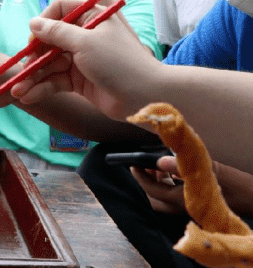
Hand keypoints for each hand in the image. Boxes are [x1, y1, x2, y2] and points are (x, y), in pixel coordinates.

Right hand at [9, 0, 160, 120]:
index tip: (32, 39)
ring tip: (16, 89)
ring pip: (50, 64)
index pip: (60, 10)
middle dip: (33, 55)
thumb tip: (33, 23)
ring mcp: (81, 59)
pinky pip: (55, 81)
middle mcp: (85, 36)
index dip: (43, 23)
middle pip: (50, 39)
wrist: (145, 97)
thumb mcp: (86, 42)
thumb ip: (56, 32)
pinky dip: (41, 88)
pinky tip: (27, 96)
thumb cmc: (119, 62)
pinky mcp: (79, 80)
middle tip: (21, 68)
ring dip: (33, 76)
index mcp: (91, 17)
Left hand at [134, 156, 252, 218]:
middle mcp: (183, 208)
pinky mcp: (196, 207)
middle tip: (145, 165)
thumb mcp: (211, 170)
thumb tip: (159, 160)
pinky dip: (169, 185)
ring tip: (160, 164)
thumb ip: (183, 165)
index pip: (152, 190)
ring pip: (163, 199)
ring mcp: (189, 209)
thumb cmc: (237, 185)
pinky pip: (174, 198)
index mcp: (184, 200)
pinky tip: (174, 172)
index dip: (140, 176)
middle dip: (146, 182)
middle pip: (154, 199)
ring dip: (158, 182)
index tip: (133, 163)